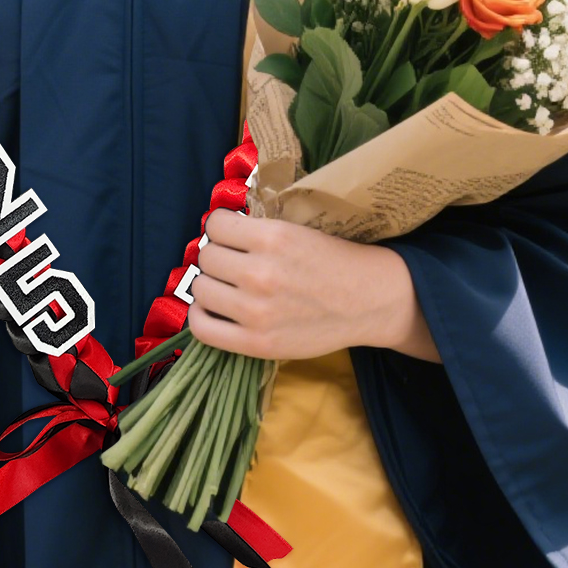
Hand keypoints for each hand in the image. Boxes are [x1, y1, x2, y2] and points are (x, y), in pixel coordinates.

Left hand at [188, 210, 438, 361]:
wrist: (366, 301)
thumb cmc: (332, 261)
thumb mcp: (295, 230)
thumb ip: (257, 231)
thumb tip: (215, 230)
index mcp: (271, 237)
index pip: (215, 225)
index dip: (221, 229)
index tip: (230, 236)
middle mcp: (259, 272)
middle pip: (207, 257)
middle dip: (217, 256)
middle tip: (232, 262)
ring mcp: (255, 310)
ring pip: (201, 288)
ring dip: (210, 283)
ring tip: (225, 284)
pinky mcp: (256, 342)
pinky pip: (202, 327)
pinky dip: (200, 316)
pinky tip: (213, 309)